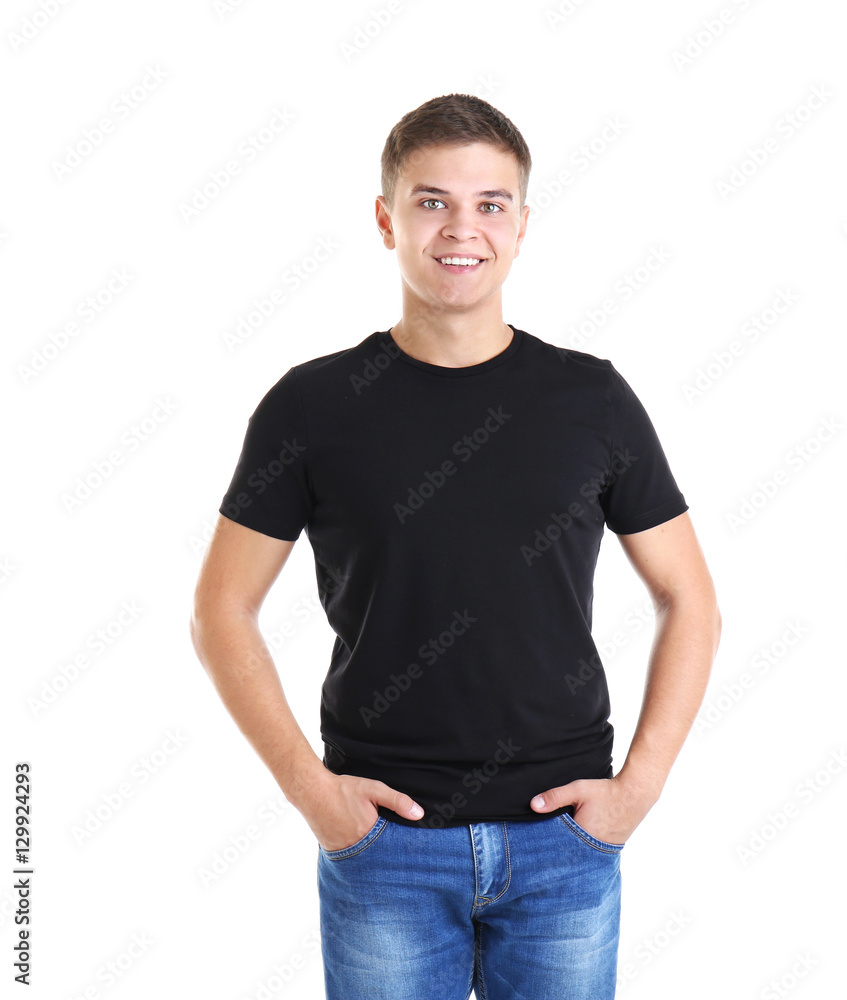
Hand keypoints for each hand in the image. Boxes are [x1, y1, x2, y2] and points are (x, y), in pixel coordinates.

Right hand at [296, 772, 424, 851]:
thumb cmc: (344, 790)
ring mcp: (343, 853)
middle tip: (399, 860)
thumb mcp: (374, 790)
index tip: (412, 853)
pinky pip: (350, 858)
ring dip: (372, 858)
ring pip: (364, 860)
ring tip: (380, 854)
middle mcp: (356, 849)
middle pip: (379, 858)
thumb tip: (419, 814)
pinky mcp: (333, 852)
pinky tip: (362, 848)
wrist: (312, 791)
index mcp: (370, 834)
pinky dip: (357, 856)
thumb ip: (397, 801)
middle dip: (388, 857)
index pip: (392, 849)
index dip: (401, 849)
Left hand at [529, 775, 656, 844]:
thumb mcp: (578, 790)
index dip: (545, 845)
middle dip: (556, 850)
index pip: (556, 846)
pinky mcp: (608, 849)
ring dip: (569, 850)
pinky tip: (576, 842)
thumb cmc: (606, 792)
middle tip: (541, 850)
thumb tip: (533, 805)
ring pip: (579, 854)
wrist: (634, 795)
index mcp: (581, 837)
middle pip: (567, 853)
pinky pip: (590, 852)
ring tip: (558, 846)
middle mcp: (592, 849)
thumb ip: (555, 797)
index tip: (533, 845)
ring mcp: (602, 851)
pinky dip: (582, 848)